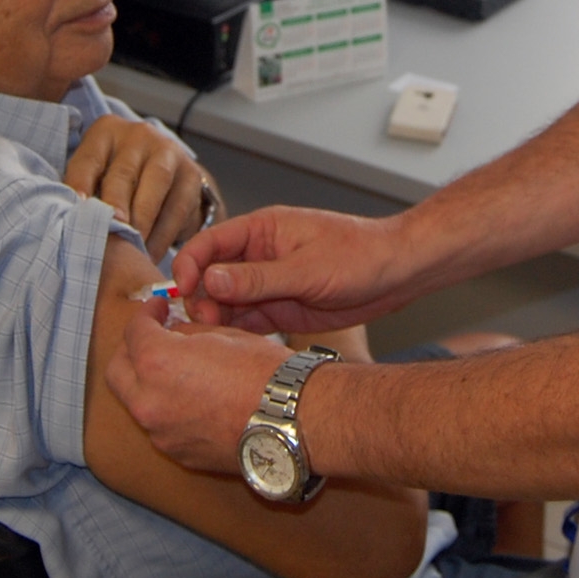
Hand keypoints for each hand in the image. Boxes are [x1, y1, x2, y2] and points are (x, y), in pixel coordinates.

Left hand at [65, 115, 209, 261]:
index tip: (77, 212)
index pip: (87, 161)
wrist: (163, 172)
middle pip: (123, 174)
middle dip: (115, 208)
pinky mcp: (192, 173)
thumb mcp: (94, 177)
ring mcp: (168, 151)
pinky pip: (177, 206)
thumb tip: (62, 225)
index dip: (80, 187)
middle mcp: (138, 135)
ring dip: (142, 223)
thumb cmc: (115, 180)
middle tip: (109, 237)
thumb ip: (81, 192)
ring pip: (155, 186)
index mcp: (105, 133)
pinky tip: (150, 254)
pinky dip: (162, 235)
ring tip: (130, 252)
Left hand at [107, 309, 291, 472]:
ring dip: (148, 382)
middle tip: (153, 336)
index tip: (158, 308)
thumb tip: (173, 334)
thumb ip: (187, 334)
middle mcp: (149, 402)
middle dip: (131, 349)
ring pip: (138, 401)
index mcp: (157, 363)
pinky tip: (195, 399)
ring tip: (177, 370)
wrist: (291, 420)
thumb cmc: (264, 371)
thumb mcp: (224, 335)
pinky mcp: (178, 453)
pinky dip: (168, 408)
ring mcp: (161, 432)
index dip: (146, 314)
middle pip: (117, 371)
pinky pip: (161, 425)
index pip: (134, 332)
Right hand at [172, 207, 419, 333]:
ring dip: (216, 320)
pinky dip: (235, 334)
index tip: (181, 291)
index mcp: (262, 230)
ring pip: (225, 303)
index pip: (209, 243)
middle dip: (200, 299)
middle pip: (211, 276)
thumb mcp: (307, 268)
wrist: (396, 274)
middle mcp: (259, 256)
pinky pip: (246, 321)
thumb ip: (258, 277)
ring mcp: (268, 284)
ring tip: (216, 340)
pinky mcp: (279, 309)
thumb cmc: (360, 254)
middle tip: (203, 325)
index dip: (189, 265)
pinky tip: (231, 348)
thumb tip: (210, 279)